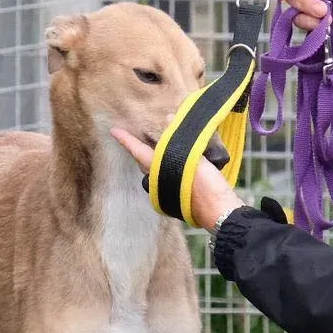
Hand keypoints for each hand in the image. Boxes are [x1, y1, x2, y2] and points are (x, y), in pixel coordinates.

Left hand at [110, 128, 242, 232]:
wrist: (219, 214)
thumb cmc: (207, 187)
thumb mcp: (195, 156)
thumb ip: (178, 137)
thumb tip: (168, 118)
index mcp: (158, 169)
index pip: (137, 150)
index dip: (126, 140)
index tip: (114, 131)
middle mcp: (156, 182)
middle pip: (144, 162)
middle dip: (141, 149)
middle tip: (140, 137)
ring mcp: (164, 194)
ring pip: (154, 172)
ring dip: (156, 160)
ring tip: (162, 148)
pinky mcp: (173, 201)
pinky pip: (165, 180)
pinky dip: (167, 171)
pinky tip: (179, 167)